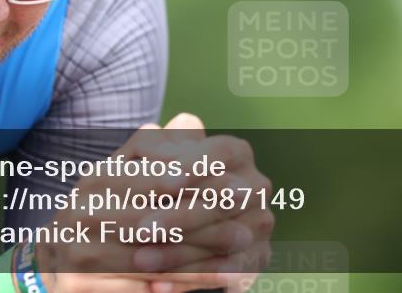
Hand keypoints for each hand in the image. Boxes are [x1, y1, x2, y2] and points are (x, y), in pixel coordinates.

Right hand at [38, 118, 250, 291]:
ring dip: (202, 247)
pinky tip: (221, 277)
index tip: (228, 170)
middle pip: (150, 211)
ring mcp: (78, 255)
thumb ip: (157, 153)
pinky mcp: (82, 287)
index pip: (142, 171)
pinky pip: (143, 287)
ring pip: (151, 252)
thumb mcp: (125, 177)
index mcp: (94, 181)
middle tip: (247, 199)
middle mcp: (81, 214)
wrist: (57, 268)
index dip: (186, 168)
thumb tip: (190, 120)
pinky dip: (184, 282)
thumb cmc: (104, 214)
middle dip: (203, 207)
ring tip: (244, 238)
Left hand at [128, 114, 274, 292]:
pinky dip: (190, 280)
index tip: (164, 183)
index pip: (220, 154)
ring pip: (222, 239)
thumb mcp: (157, 162)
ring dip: (179, 253)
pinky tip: (157, 287)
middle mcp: (256, 186)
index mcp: (237, 153)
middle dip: (178, 217)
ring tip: (140, 261)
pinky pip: (225, 273)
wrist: (177, 225)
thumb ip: (159, 144)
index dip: (194, 167)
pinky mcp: (256, 258)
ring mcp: (260, 224)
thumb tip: (168, 125)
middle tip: (140, 230)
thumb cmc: (162, 185)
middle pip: (221, 200)